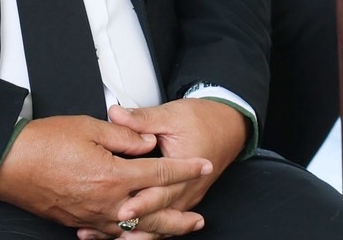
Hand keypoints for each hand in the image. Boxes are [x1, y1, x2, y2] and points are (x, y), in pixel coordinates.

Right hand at [0, 115, 211, 235]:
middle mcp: (106, 203)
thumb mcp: (90, 127)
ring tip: (175, 231)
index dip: (185, 169)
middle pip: (154, 215)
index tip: (202, 166)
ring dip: (158, 232)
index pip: (160, 174)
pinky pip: (110, 235)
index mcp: (113, 176)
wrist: (9, 164)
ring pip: (134, 231)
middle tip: (199, 220)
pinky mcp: (78, 221)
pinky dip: (127, 237)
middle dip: (180, 218)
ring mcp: (92, 216)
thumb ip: (126, 136)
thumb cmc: (45, 143)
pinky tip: (135, 235)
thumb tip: (148, 144)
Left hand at [107, 99, 248, 220]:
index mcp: (185, 168)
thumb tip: (116, 114)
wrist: (229, 128)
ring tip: (113, 236)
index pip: (161, 191)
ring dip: (140, 231)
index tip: (122, 209)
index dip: (140, 202)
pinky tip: (124, 234)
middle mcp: (187, 189)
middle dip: (136, 222)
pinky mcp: (183, 201)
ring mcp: (186, 199)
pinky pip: (165, 222)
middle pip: (160, 213)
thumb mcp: (171, 115)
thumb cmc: (204, 121)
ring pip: (163, 224)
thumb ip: (142, 119)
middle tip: (114, 223)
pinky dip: (146, 229)